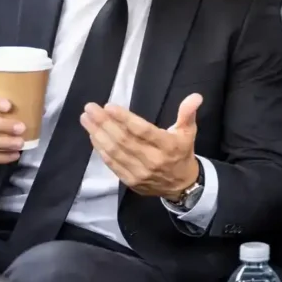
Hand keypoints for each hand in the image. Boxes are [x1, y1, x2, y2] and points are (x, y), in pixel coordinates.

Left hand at [80, 93, 202, 198]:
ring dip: (98, 134)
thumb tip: (195, 96)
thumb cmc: (182, 153)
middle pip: (124, 140)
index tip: (108, 106)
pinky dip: (100, 149)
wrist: (181, 185)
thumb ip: (188, 113)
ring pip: (115, 152)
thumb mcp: (188, 132)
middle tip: (90, 108)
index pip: (143, 131)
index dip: (124, 119)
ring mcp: (140, 172)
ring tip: (86, 119)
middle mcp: (153, 160)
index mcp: (168, 146)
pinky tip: (93, 136)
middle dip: (104, 123)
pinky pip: (112, 164)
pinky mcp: (130, 181)